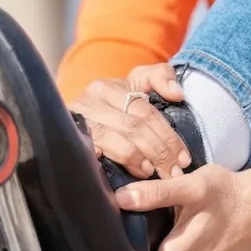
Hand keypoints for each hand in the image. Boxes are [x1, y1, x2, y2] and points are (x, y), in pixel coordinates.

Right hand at [69, 63, 191, 179]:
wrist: (67, 118)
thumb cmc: (114, 105)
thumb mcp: (137, 83)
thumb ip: (160, 77)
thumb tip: (177, 94)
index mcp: (111, 87)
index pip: (146, 112)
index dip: (168, 136)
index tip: (183, 158)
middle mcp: (92, 100)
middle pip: (133, 127)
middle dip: (158, 152)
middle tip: (173, 173)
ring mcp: (79, 120)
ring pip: (112, 138)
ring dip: (136, 158)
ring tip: (151, 173)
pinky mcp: (70, 138)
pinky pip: (89, 150)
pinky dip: (105, 160)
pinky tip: (119, 173)